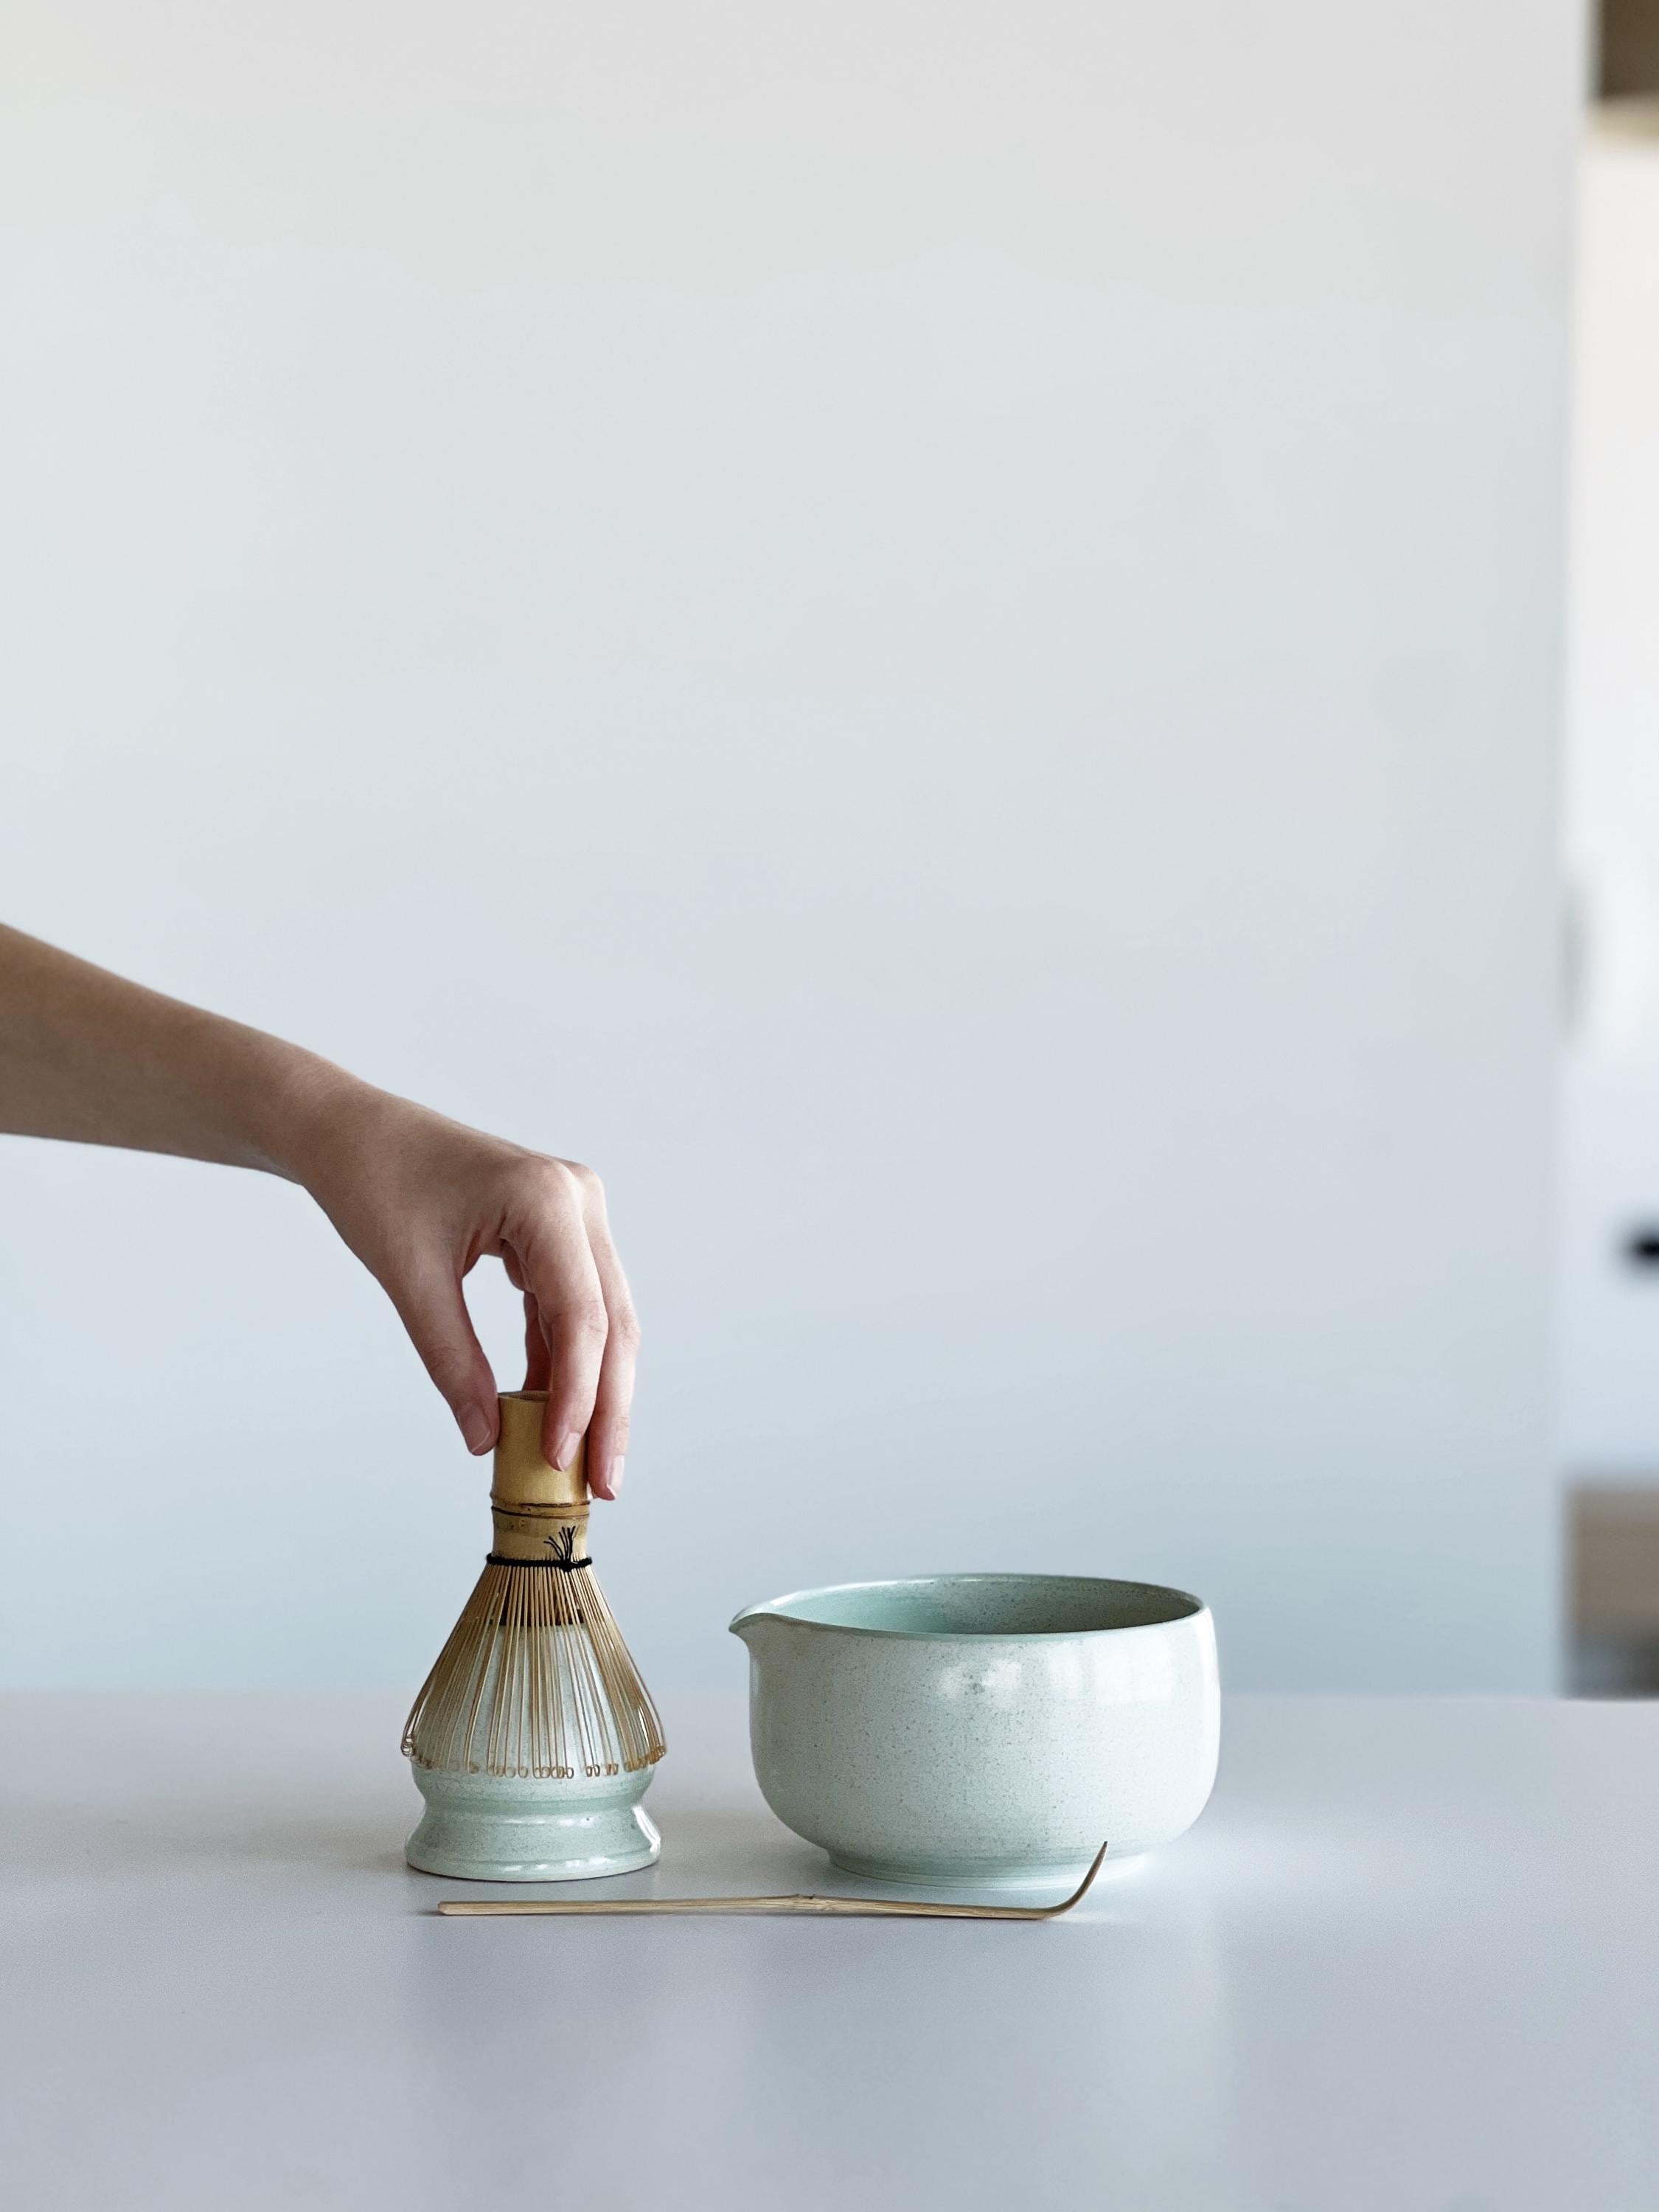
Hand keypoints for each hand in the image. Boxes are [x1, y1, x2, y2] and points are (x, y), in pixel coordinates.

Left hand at [291, 1079, 636, 1495]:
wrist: (352, 1132)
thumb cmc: (374, 1184)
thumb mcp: (409, 1279)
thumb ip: (451, 1361)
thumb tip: (485, 1441)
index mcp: (547, 1200)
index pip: (583, 1316)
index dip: (578, 1397)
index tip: (559, 1460)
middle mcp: (579, 1201)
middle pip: (612, 1323)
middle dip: (608, 1407)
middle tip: (602, 1483)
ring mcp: (575, 1214)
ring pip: (602, 1320)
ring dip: (593, 1391)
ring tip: (583, 1463)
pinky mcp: (559, 1232)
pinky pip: (573, 1307)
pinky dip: (562, 1361)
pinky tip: (549, 1414)